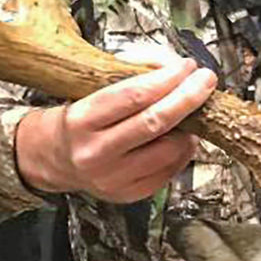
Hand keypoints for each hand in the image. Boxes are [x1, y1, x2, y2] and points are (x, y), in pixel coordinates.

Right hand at [15, 58, 216, 201]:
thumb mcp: (90, 90)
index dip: (167, 79)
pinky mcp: (130, 193)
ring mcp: (114, 178)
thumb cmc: (78, 119)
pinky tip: (182, 135)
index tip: (187, 66)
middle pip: (155, 122)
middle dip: (188, 97)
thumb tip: (173, 68)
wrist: (55, 159)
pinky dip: (184, 149)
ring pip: (169, 149)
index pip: (133, 96)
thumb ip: (129, 77)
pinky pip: (170, 169)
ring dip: (190, 126)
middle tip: (206, 80)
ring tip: (192, 110)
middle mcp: (96, 152)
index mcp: (82, 120)